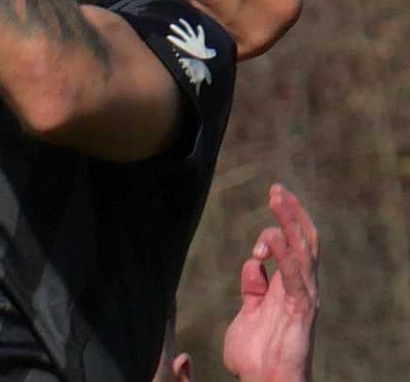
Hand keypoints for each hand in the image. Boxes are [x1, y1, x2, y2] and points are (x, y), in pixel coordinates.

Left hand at [221, 183, 318, 381]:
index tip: (272, 196)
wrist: (264, 381)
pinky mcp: (300, 311)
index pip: (293, 246)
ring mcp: (302, 299)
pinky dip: (285, 254)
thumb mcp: (248, 314)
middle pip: (302, 243)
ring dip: (288, 223)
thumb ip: (252, 289)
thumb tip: (252, 265)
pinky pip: (293, 276)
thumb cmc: (256, 356)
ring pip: (302, 252)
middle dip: (290, 214)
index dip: (285, 221)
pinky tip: (273, 235)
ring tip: (277, 197)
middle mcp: (299, 290)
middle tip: (277, 188)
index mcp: (286, 289)